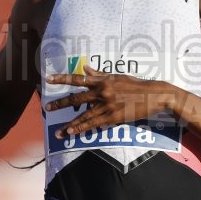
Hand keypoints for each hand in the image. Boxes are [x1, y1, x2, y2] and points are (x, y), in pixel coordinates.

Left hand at [44, 65, 172, 138]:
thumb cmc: (135, 84)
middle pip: (76, 98)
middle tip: (47, 107)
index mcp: (102, 80)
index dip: (62, 78)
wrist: (153, 94)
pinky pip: (94, 124)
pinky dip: (82, 128)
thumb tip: (85, 67)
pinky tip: (73, 132)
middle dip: (60, 103)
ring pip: (84, 116)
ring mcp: (107, 105)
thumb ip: (99, 73)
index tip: (48, 78)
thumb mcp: (117, 76)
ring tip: (59, 132)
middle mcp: (102, 92)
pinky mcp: (113, 117)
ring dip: (70, 124)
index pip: (78, 78)